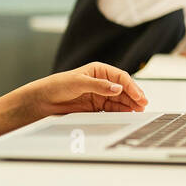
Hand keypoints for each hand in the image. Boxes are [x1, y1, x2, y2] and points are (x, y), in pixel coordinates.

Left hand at [20, 62, 148, 116]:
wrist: (43, 101)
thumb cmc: (57, 86)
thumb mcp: (79, 82)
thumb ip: (99, 86)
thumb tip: (117, 88)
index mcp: (100, 71)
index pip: (121, 78)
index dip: (131, 87)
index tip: (138, 96)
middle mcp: (102, 82)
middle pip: (123, 89)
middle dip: (134, 96)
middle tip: (143, 105)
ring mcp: (100, 95)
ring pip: (120, 100)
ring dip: (129, 105)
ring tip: (138, 111)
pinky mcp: (96, 107)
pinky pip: (112, 109)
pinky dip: (121, 111)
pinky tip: (127, 114)